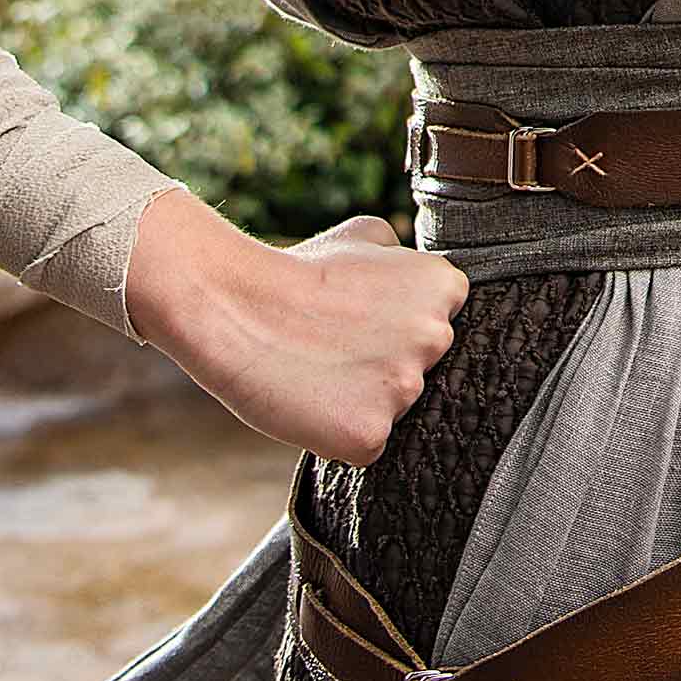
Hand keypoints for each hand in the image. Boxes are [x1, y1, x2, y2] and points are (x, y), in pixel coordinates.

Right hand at [127, 188, 469, 468]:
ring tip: (321, 371)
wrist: (236, 307)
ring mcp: (406, 389)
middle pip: (425, 371)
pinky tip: (313, 401)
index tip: (362, 319)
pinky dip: (340, 434)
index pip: (442, 325)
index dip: (398, 326)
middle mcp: (437, 338)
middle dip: (387, 365)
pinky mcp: (370, 434)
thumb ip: (407, 257)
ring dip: (364, 400)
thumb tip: (420, 269)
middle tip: (337, 348)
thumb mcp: (364, 236)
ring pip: (396, 410)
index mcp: (444, 288)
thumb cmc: (297, 271)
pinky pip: (367, 445)